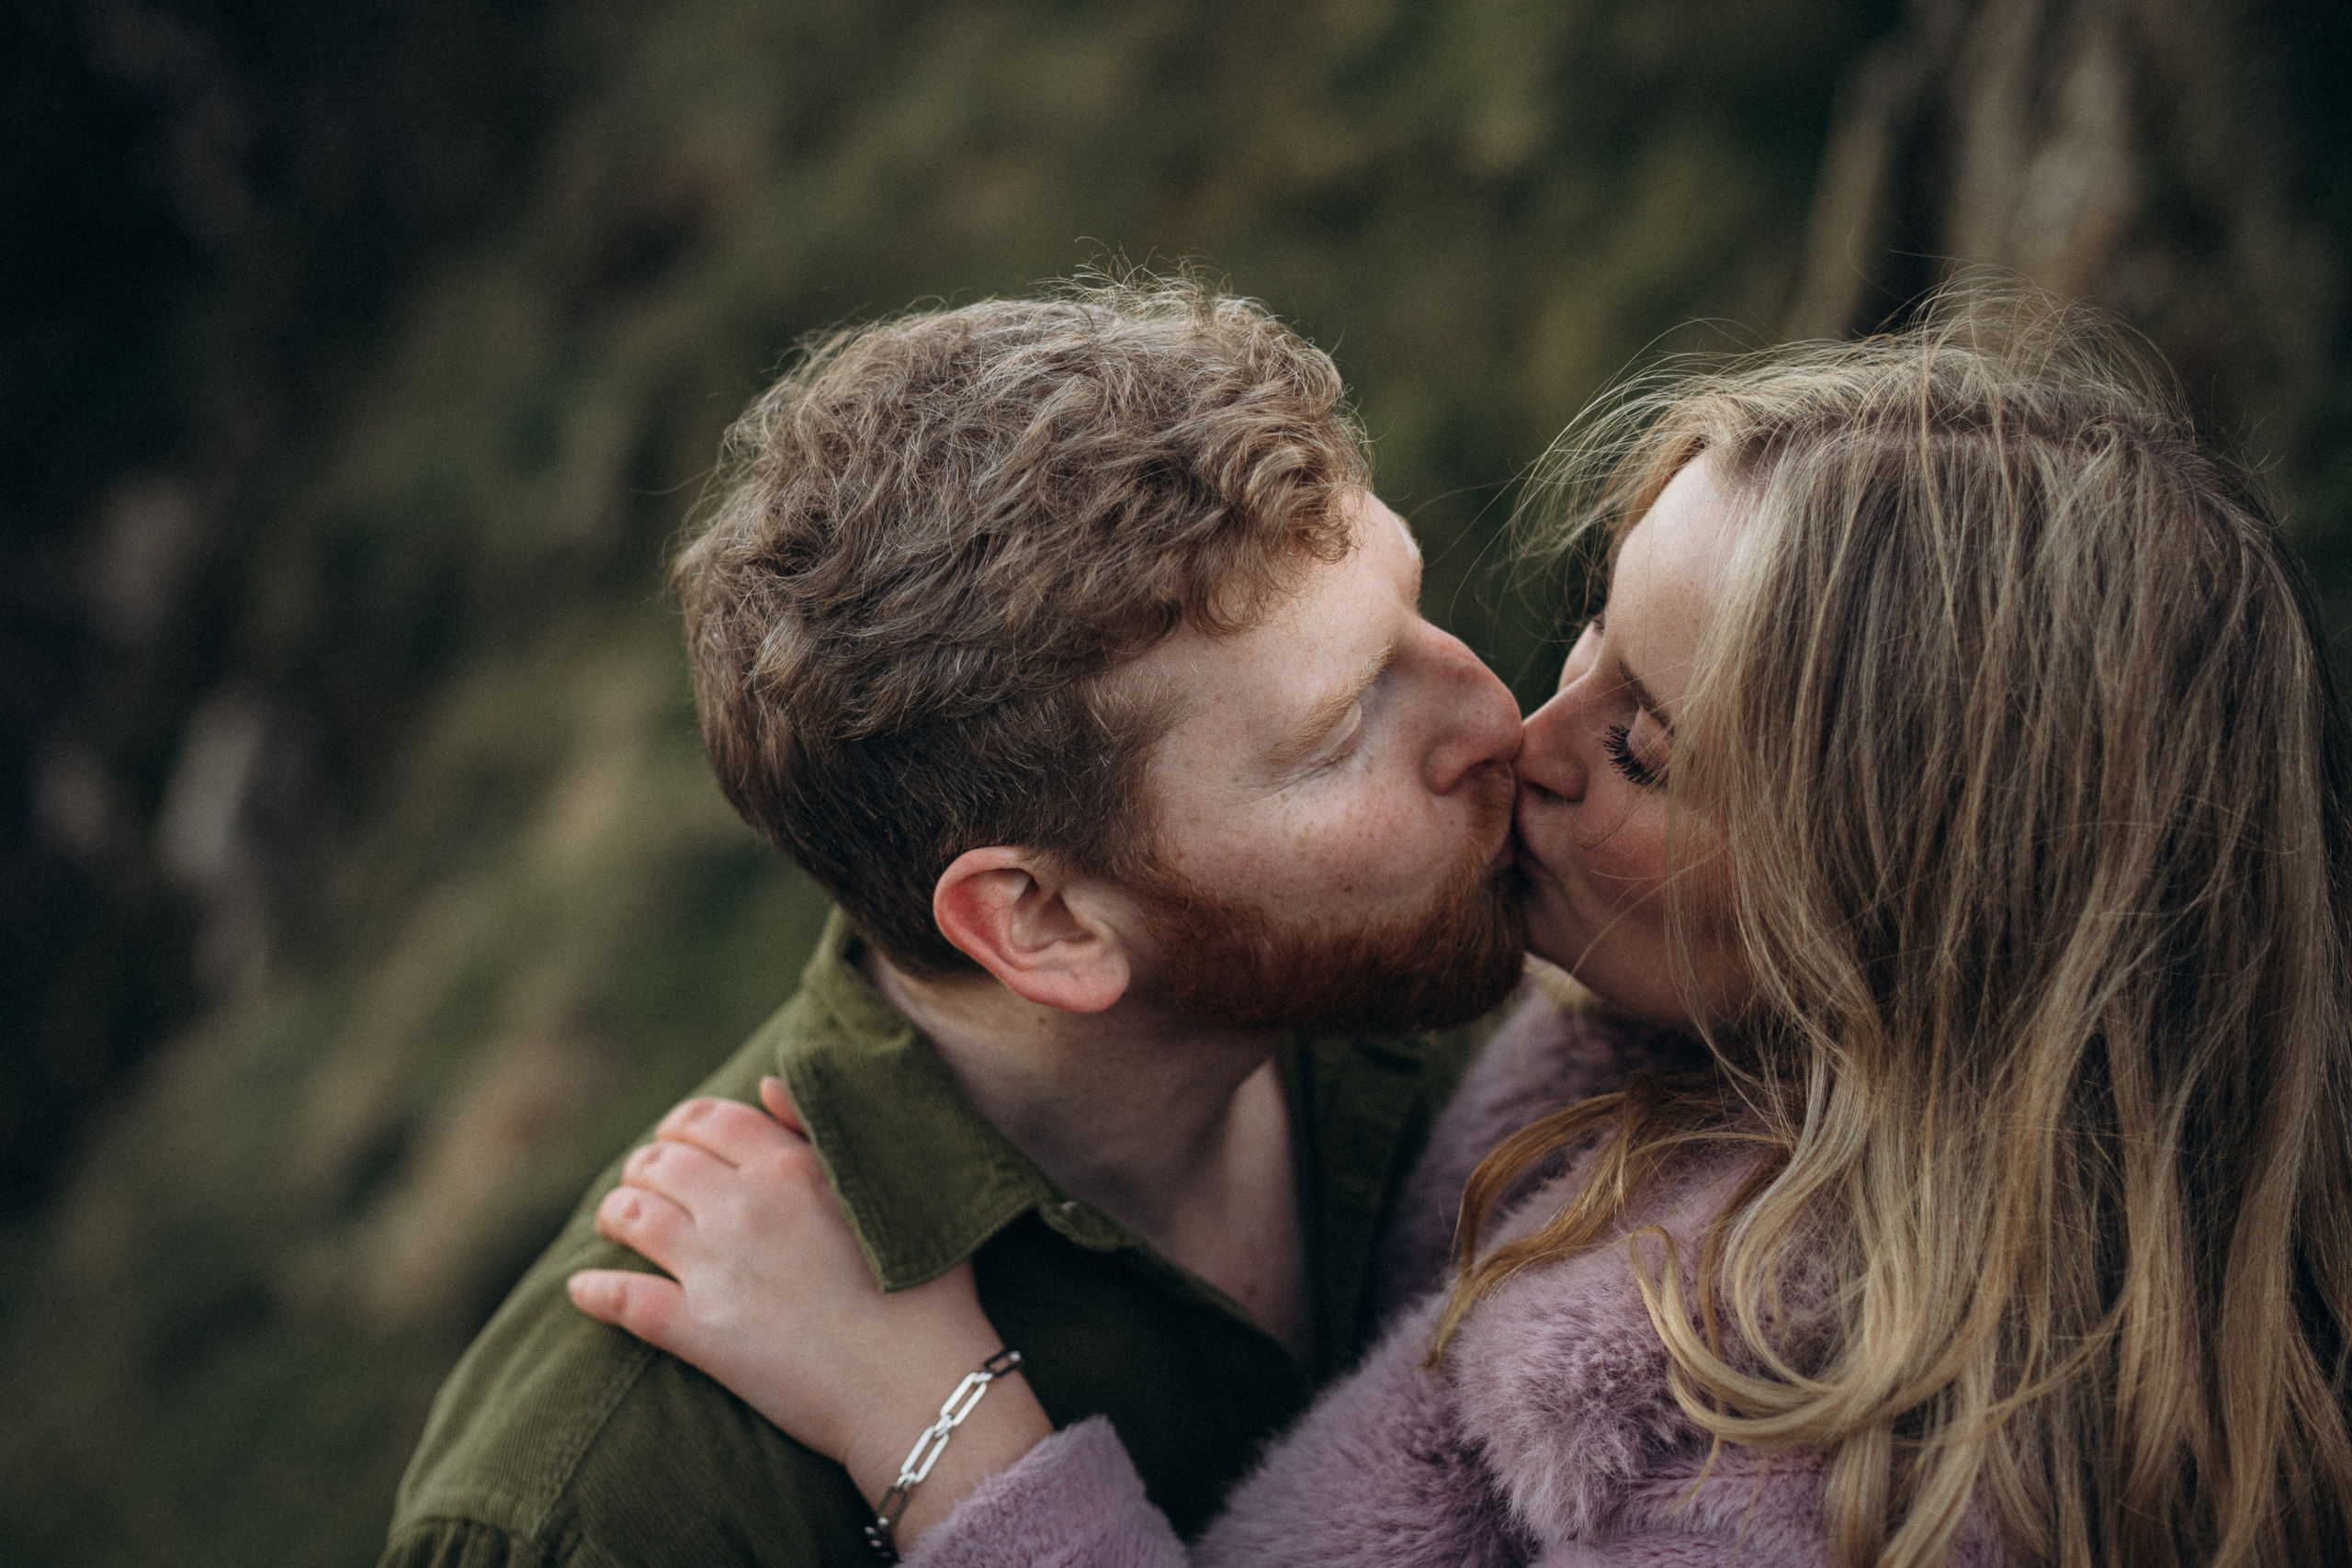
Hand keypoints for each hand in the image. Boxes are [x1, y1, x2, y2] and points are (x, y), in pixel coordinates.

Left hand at [567, 1079, 1049, 1538]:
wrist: (915, 1383)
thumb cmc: (923, 1286)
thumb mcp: (888, 1186)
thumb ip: (820, 1130)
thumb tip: (764, 1087)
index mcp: (790, 1165)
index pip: (709, 1119)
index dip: (682, 1125)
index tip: (677, 1138)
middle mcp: (743, 1205)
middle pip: (661, 1163)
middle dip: (644, 1166)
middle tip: (644, 1182)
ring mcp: (716, 1269)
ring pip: (632, 1218)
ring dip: (614, 1214)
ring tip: (614, 1223)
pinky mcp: (699, 1332)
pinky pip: (623, 1299)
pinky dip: (593, 1291)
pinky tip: (582, 1291)